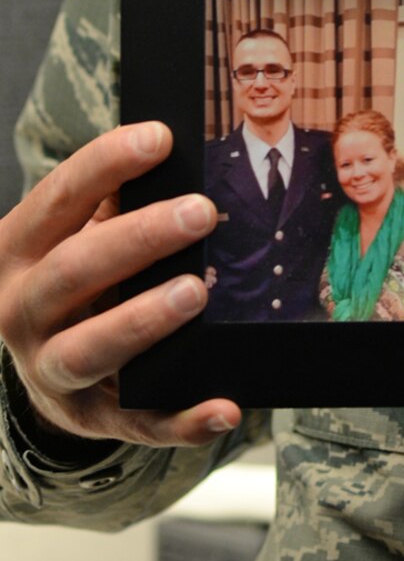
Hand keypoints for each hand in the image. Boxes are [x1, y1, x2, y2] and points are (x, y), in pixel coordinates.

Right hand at [0, 123, 241, 448]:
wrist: (39, 360)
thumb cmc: (70, 272)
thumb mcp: (72, 232)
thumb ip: (110, 201)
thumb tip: (172, 152)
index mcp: (16, 252)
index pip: (57, 199)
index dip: (105, 164)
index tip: (161, 137)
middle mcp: (23, 312)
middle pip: (73, 271)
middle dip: (138, 239)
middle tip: (200, 213)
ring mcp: (51, 371)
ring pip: (91, 350)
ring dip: (145, 320)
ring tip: (197, 292)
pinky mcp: (92, 418)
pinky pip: (139, 423)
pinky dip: (183, 421)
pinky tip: (224, 407)